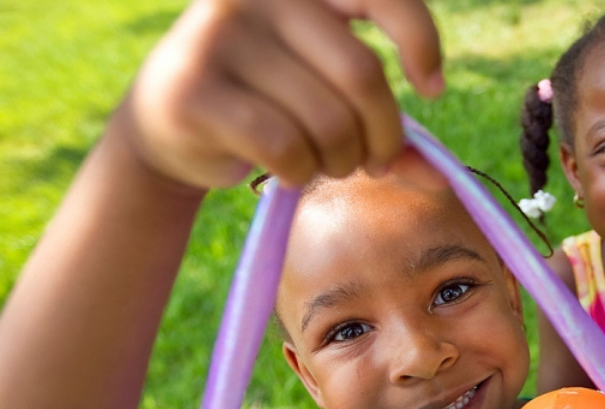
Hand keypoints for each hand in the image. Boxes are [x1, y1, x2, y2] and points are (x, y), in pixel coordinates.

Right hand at [122, 0, 443, 188]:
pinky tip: (290, 173)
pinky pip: (284, 146)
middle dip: (382, 136)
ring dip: (341, 161)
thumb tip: (438, 174)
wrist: (166, 125)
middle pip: (362, 76)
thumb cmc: (267, 105)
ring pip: (326, 120)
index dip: (420, 40)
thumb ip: (380, 120)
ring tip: (328, 165)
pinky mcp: (195, 90)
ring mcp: (219, 37)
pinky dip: (300, 173)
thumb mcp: (326, 94)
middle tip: (373, 162)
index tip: (432, 89)